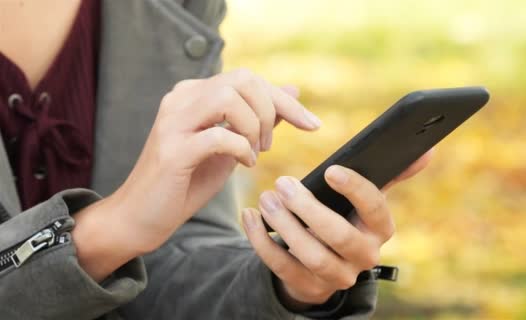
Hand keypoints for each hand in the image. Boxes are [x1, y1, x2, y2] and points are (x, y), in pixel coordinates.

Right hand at [73, 69, 319, 280]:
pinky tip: (243, 164)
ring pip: (229, 97)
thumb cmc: (187, 182)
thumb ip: (258, 118)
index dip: (286, 100)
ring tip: (254, 152)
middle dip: (271, 110)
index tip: (313, 125)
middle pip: (242, 79)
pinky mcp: (172, 150)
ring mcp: (173, 122)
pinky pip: (218, 135)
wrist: (141, 217)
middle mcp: (181, 99)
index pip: (249, 79)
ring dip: (254, 126)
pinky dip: (240, 149)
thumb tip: (292, 92)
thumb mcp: (231, 147)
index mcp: (194, 94)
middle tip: (268, 144)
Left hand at [242, 153, 431, 308]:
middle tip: (283, 183)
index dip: (355, 190)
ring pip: (309, 254)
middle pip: (338, 236)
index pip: (376, 210)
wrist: (323, 262)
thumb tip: (427, 149)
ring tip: (265, 198)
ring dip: (284, 224)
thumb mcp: (365, 198)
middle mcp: (364, 256)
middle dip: (308, 208)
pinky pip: (281, 267)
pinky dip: (261, 240)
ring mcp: (337, 276)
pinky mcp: (308, 287)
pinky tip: (249, 216)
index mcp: (381, 229)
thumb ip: (391, 173)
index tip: (331, 170)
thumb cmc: (345, 216)